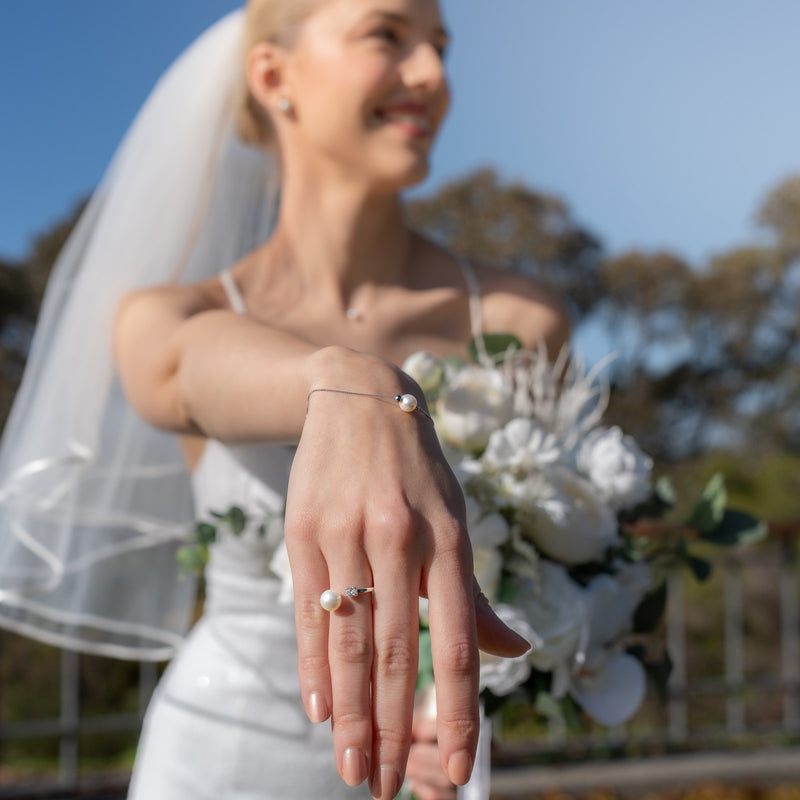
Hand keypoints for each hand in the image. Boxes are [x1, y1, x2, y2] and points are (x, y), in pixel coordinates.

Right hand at [284, 350, 527, 798]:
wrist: (360, 397)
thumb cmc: (417, 471)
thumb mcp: (456, 518)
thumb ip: (475, 593)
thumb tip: (514, 652)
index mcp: (449, 539)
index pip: (458, 642)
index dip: (461, 710)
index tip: (459, 768)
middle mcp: (398, 538)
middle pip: (396, 652)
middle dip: (392, 729)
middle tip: (384, 787)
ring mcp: (345, 534)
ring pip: (349, 640)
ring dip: (350, 712)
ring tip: (350, 766)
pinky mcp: (303, 531)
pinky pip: (308, 611)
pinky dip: (314, 665)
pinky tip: (318, 708)